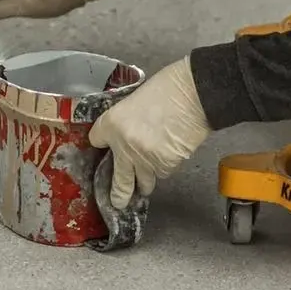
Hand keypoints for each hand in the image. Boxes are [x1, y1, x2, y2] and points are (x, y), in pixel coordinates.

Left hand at [89, 56, 210, 206]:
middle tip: (119, 201)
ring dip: (145, 182)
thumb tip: (126, 131)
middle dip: (119, 195)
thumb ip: (126, 120)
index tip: (104, 145)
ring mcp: (145, 160)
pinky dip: (165, 168)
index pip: (96, 140)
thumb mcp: (134, 98)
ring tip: (146, 185)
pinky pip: (162, 173)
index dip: (101, 142)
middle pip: (119, 181)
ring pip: (144, 181)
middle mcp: (124, 147)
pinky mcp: (166, 166)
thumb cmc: (167, 88)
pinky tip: (169, 155)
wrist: (194, 94)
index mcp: (111, 123)